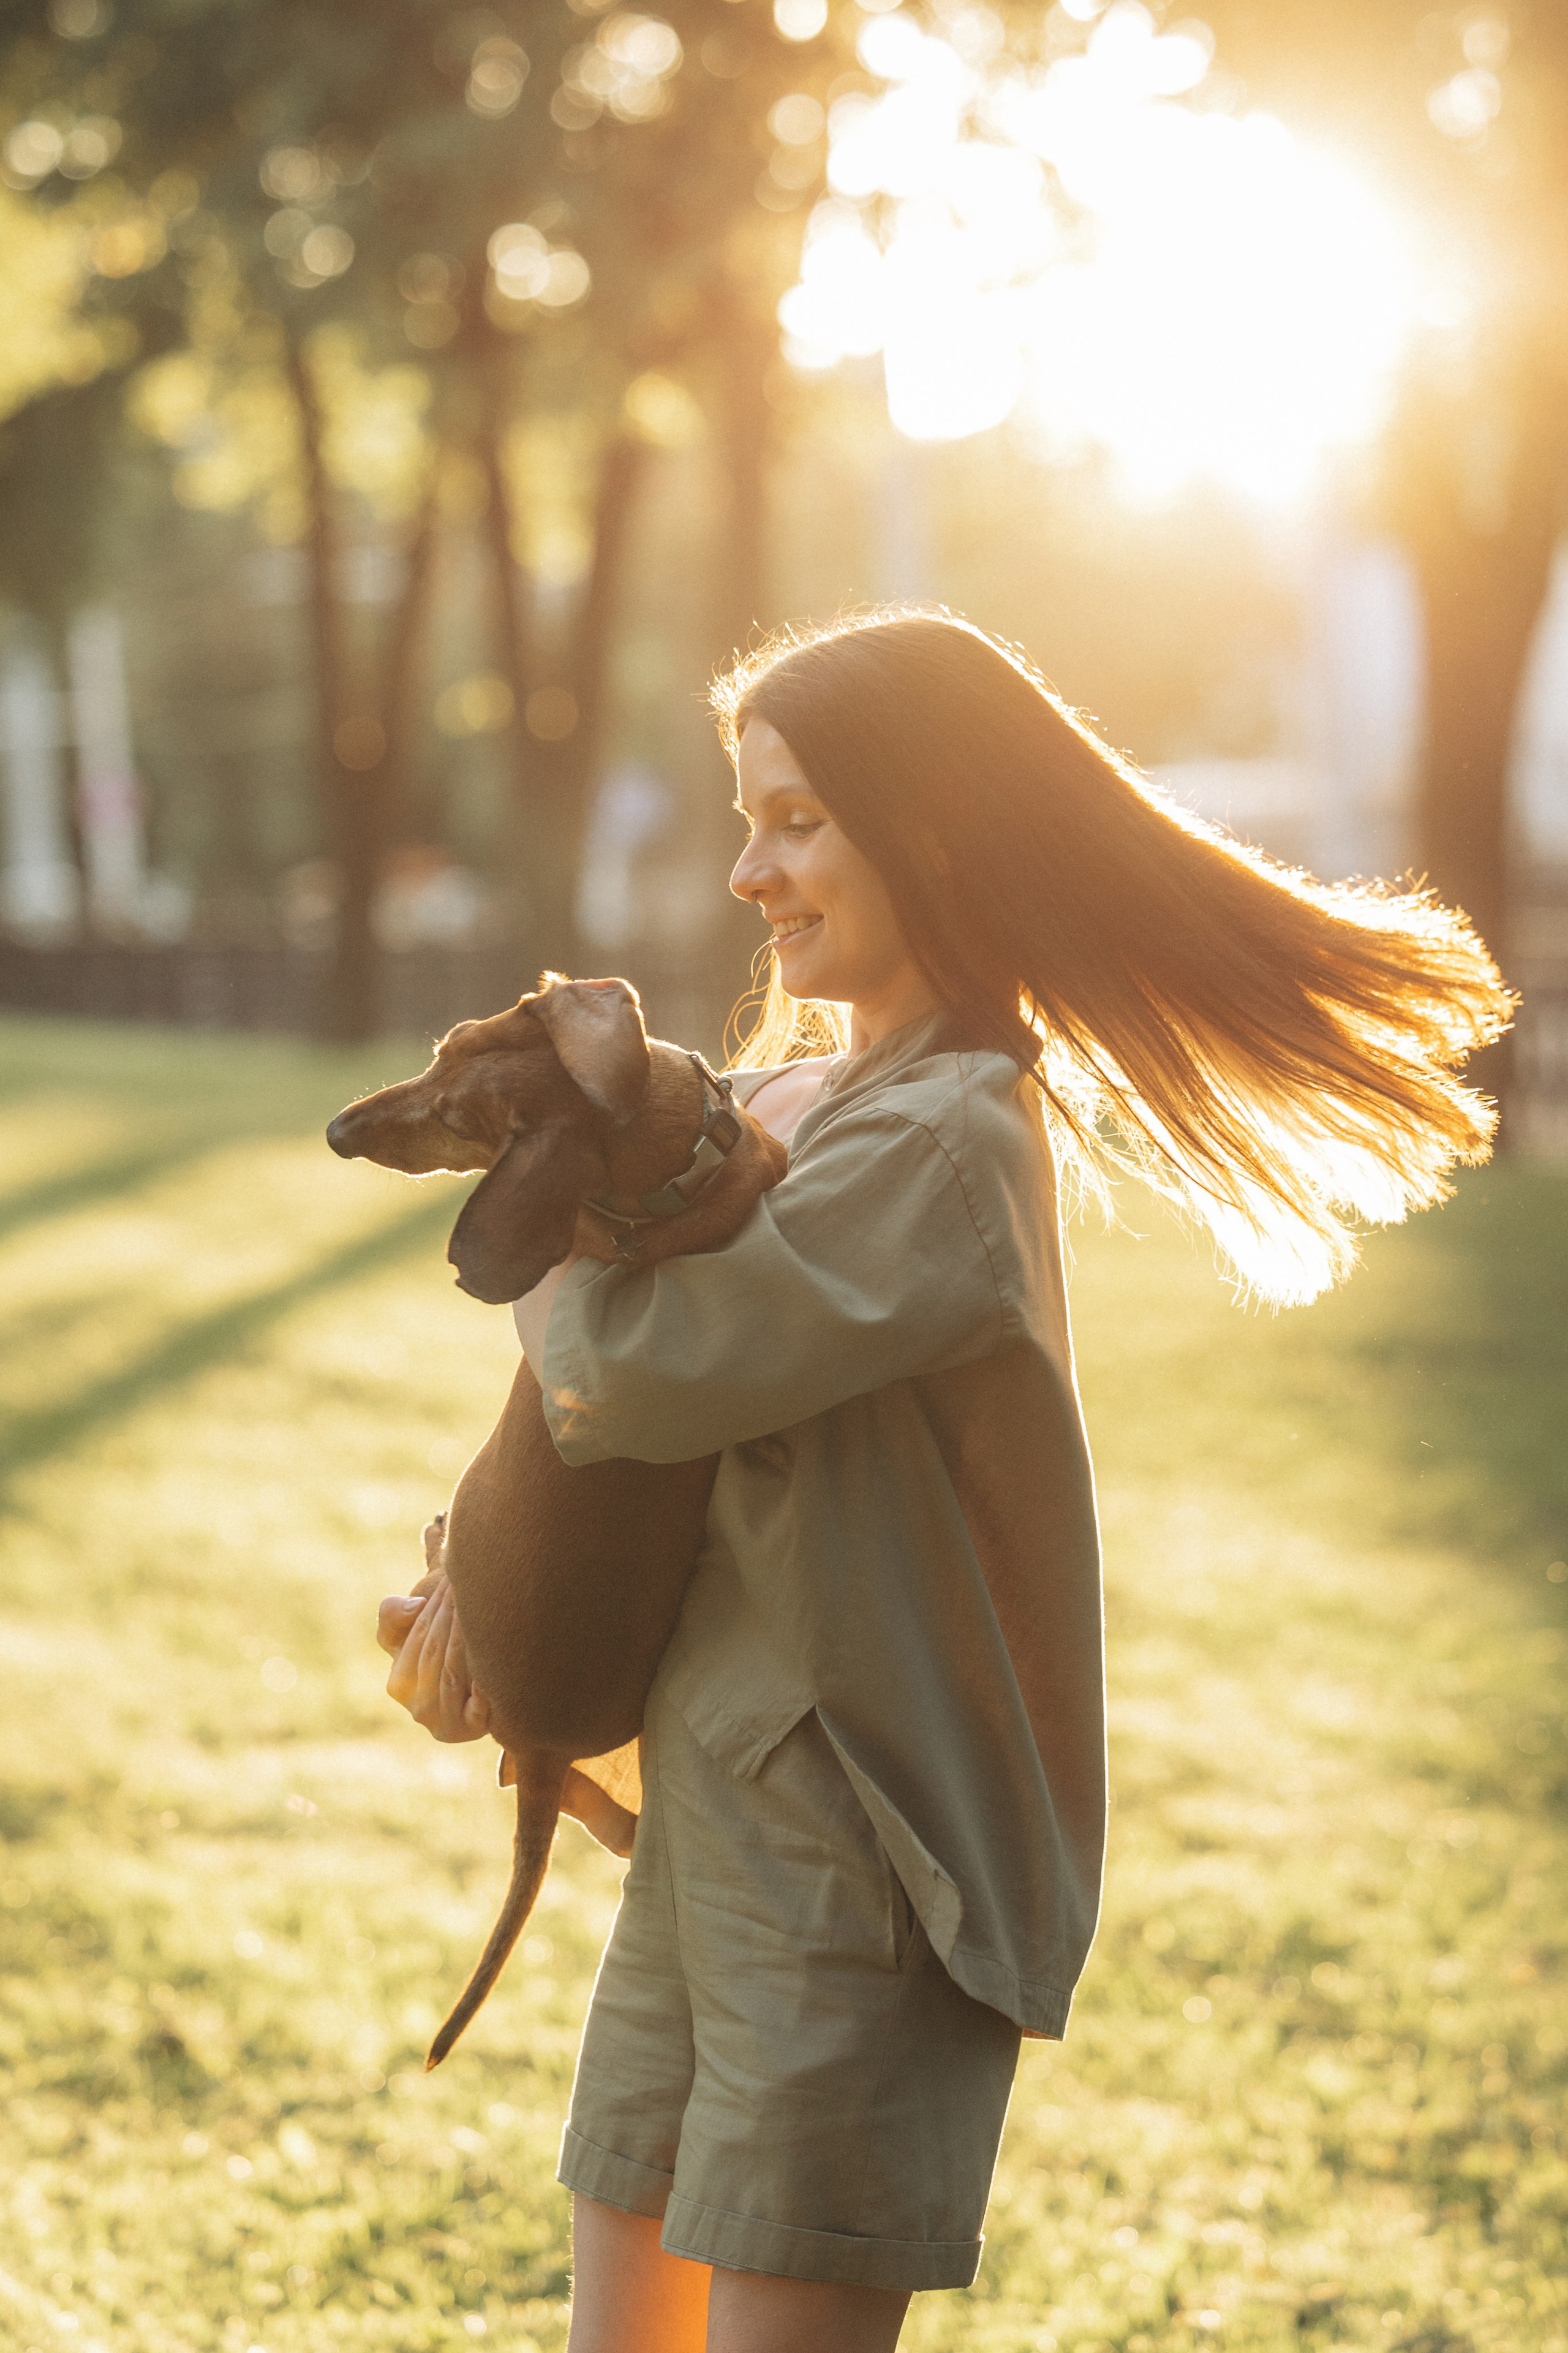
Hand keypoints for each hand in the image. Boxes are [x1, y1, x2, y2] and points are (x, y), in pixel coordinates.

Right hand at [377, 1571, 491, 1742]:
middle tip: (473, 1588)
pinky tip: (496, 1661)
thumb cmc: (438, 1644)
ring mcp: (445, 1724)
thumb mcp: (405, 1629)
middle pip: (434, 1654)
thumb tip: (416, 1606)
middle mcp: (418, 1709)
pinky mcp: (473, 1730)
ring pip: (452, 1674)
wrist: (477, 1682)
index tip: (453, 1579)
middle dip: (453, 1615)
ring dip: (467, 1638)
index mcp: (398, 1685)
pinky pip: (478, 1707)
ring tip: (485, 1608)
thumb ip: (391, 1615)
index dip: (435, 1605)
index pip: (417, 1638)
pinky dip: (484, 1686)